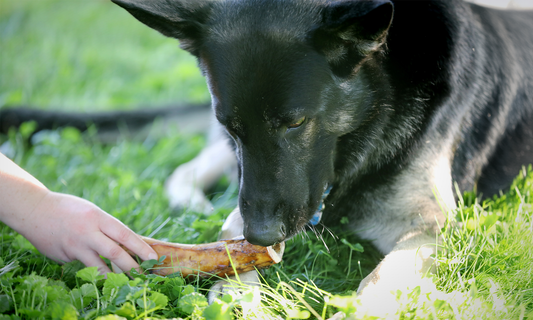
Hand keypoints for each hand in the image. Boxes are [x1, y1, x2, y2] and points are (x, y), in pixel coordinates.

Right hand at [18, 191, 157, 273]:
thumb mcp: (92, 211)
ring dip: (115, 276)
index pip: (125, 234)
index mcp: (98, 217)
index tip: (153, 258)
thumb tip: (127, 245)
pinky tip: (104, 279)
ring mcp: (75, 246)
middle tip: (144, 275)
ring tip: (128, 283)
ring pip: (99, 266)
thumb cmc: (69, 209)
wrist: (34, 209)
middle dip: (132, 266)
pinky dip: (95, 273)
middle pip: (115, 253)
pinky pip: (83, 267)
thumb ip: (107, 227)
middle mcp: (88, 232)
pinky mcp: (64, 256)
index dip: (141, 248)